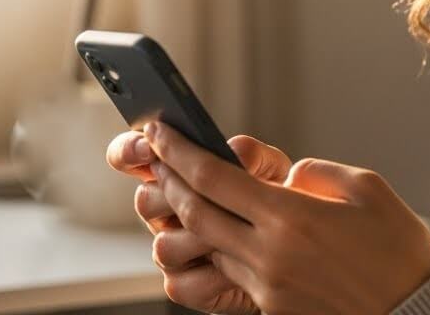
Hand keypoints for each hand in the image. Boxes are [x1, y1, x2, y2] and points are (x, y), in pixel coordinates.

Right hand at [106, 127, 292, 312]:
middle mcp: (167, 211)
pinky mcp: (187, 285)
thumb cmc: (277, 202)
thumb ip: (254, 155)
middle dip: (175, 195)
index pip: (132, 155)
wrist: (299, 250)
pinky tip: (240, 268)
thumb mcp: (272, 170)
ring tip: (238, 232)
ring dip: (201, 238)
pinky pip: (182, 284)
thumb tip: (235, 151)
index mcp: (176, 174)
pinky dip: (214, 275)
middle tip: (207, 190)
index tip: (149, 143)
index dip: (130, 149)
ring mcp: (174, 248)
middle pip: (145, 200)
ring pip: (163, 246)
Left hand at [144, 119, 429, 314]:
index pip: (215, 178)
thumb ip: (316, 173)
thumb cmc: (399, 250)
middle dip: (170, 181)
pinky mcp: (272, 310)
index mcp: (292, 216)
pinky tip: (217, 234)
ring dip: (185, 219)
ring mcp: (267, 288)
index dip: (180, 153)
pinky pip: (228, 276)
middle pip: (196, 213)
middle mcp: (269, 254)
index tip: (162, 133)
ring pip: (206, 247)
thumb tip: (286, 177)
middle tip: (157, 157)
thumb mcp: (367, 189)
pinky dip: (215, 250)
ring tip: (180, 194)